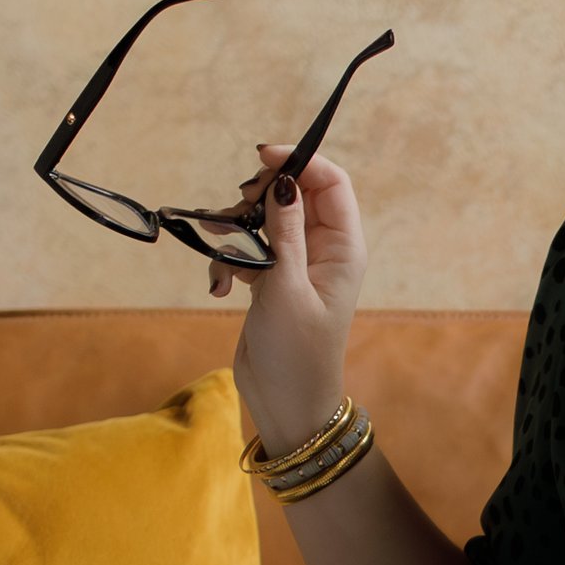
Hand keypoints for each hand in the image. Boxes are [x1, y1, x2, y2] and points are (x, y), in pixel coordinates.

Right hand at [214, 145, 370, 460]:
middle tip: (236, 213)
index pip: (330, 182)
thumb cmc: (296, 355)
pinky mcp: (271, 279)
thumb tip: (284, 180)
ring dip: (237, 230)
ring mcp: (297, 264)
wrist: (285, 405)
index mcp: (343, 248)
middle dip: (259, 196)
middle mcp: (323, 250)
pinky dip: (230, 259)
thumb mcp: (286, 287)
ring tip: (224, 255)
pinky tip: (222, 286)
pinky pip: (248, 248)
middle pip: (293, 193)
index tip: (262, 159)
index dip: (300, 161)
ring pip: (265, 219)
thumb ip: (284, 231)